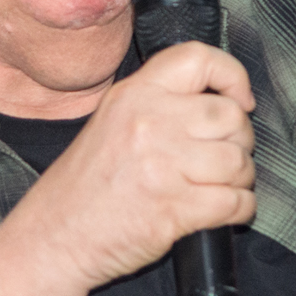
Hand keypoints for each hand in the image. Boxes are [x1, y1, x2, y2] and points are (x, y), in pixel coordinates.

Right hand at [22, 41, 255, 291]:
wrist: (54, 237)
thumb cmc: (83, 188)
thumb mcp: (111, 122)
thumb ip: (158, 105)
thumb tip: (221, 103)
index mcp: (133, 96)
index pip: (198, 58)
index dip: (233, 75)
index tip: (240, 100)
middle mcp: (148, 122)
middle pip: (230, 115)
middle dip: (240, 140)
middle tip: (227, 156)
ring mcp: (162, 166)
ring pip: (238, 161)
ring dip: (241, 178)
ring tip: (223, 186)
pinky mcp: (174, 208)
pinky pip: (235, 202)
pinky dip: (240, 209)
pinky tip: (226, 211)